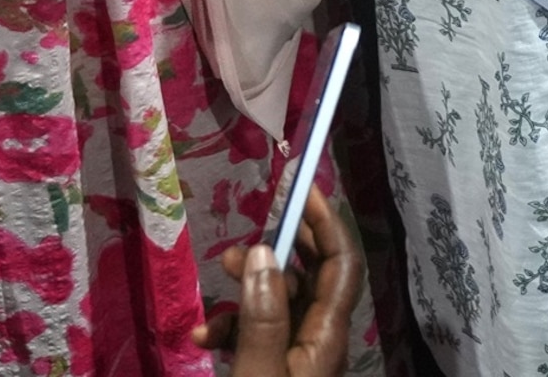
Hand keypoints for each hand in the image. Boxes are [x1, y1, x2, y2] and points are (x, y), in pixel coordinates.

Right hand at [191, 189, 361, 376]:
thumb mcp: (259, 372)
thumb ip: (261, 318)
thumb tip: (264, 251)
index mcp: (327, 336)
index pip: (342, 263)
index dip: (327, 221)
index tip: (301, 189)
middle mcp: (321, 338)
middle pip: (311, 276)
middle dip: (277, 250)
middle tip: (241, 242)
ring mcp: (301, 354)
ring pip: (280, 302)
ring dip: (248, 287)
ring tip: (220, 279)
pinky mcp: (280, 367)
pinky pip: (263, 333)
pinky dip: (235, 327)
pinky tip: (205, 335)